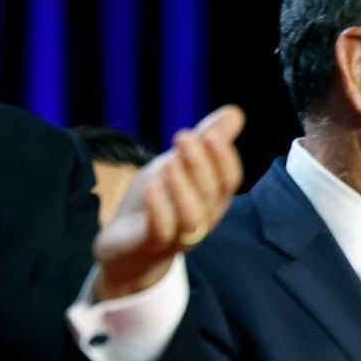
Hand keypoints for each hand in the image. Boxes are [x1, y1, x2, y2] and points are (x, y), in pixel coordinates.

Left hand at [92, 104, 244, 299]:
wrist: (125, 247)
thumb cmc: (157, 204)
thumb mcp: (179, 165)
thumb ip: (206, 141)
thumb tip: (235, 113)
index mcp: (212, 199)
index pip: (229, 180)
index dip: (223, 158)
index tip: (209, 132)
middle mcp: (202, 219)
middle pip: (211, 195)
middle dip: (200, 164)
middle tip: (183, 136)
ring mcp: (178, 236)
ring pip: (192, 217)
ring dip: (183, 189)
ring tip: (169, 164)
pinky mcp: (151, 246)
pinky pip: (162, 231)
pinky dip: (159, 209)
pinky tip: (151, 186)